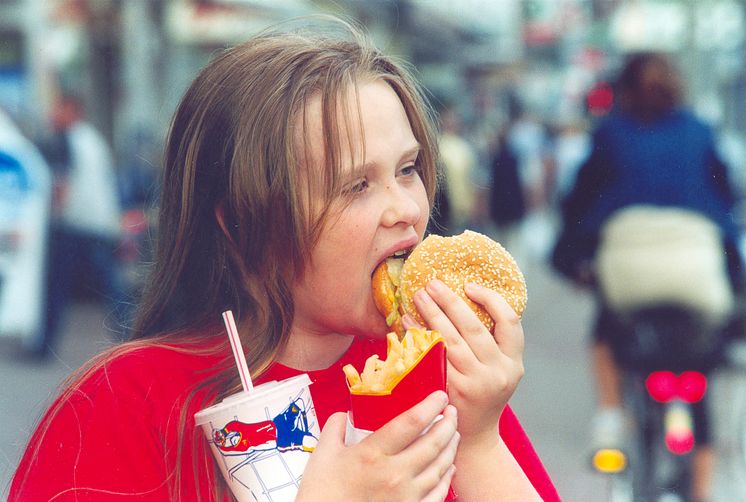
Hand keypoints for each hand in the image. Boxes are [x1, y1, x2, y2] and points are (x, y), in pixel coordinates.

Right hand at [297, 391, 458, 501]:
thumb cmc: (322, 495)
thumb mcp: (322, 455)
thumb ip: (335, 428)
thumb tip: (344, 415)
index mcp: (372, 454)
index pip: (411, 422)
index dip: (431, 406)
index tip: (439, 396)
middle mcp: (395, 474)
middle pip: (433, 443)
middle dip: (448, 424)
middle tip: (451, 412)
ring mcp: (406, 496)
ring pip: (441, 466)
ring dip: (451, 447)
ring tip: (453, 434)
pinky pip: (439, 493)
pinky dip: (447, 477)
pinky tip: (449, 467)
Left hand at [407, 279, 524, 445]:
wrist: (473, 438)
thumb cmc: (482, 396)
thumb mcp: (497, 371)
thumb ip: (489, 345)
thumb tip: (461, 301)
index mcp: (514, 362)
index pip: (510, 322)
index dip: (490, 300)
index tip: (469, 286)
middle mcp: (499, 371)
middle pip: (474, 327)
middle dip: (451, 301)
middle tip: (432, 283)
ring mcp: (476, 382)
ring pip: (451, 339)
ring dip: (432, 314)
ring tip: (419, 297)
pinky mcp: (454, 391)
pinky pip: (434, 356)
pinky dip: (420, 336)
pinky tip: (407, 324)